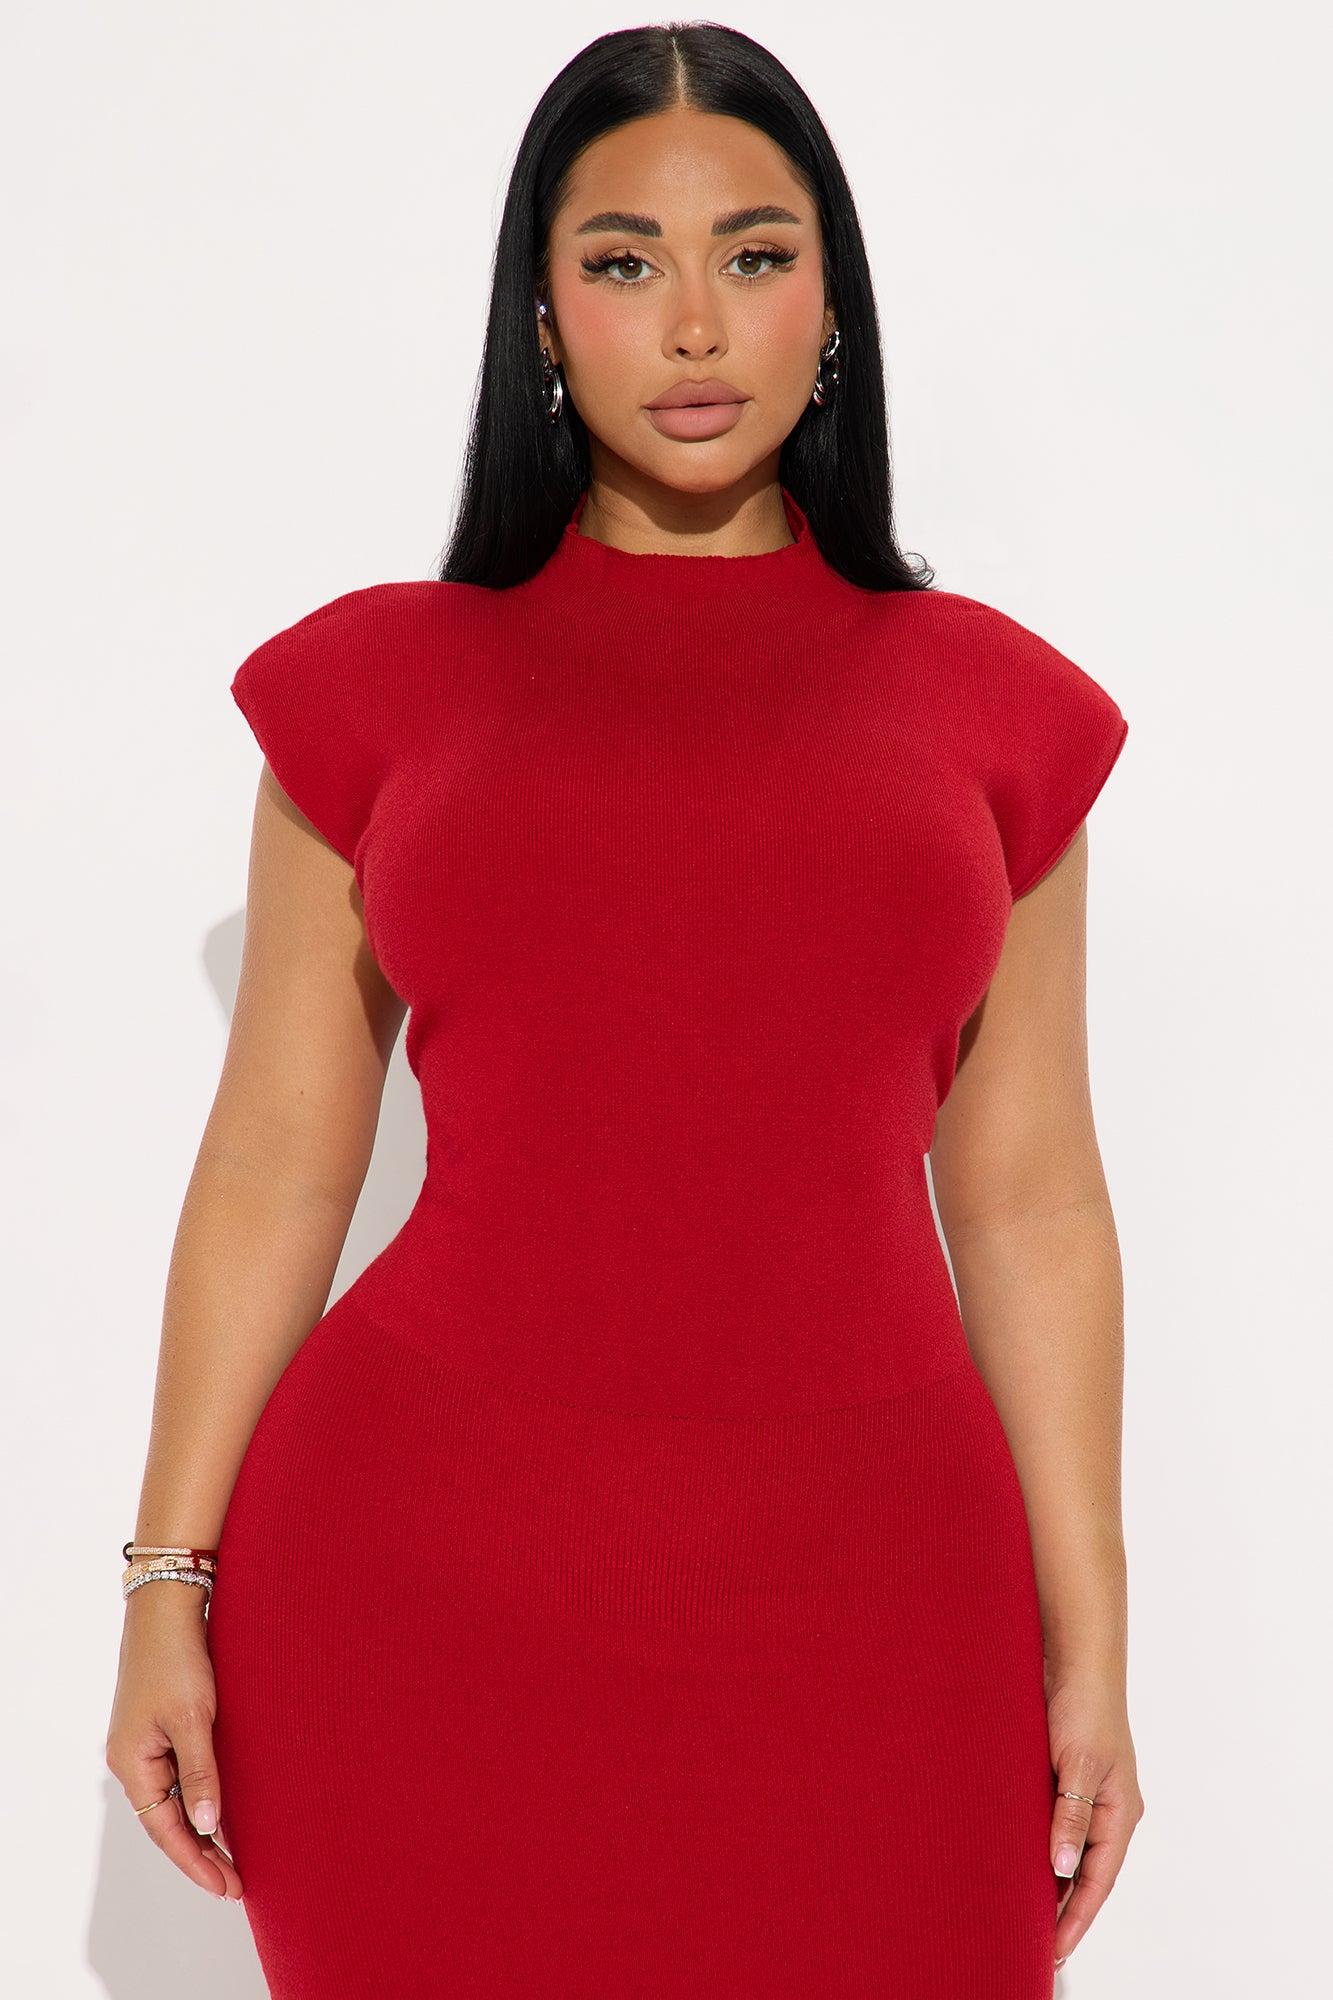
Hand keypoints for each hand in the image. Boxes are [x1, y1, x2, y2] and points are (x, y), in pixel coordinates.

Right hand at [104, 1584, 243, 1900]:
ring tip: (233, 1859)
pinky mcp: (160, 1729)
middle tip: (236, 1883)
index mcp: (134, 1764)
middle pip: (167, 1822)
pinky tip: (221, 1812)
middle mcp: (134, 1761)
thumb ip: (200, 1774)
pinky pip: (179, 1777)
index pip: (165, 1830)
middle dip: (200, 1854)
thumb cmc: (177, 1659)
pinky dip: (199, 1799)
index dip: (196, 1861)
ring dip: (201, 1829)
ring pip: (173, 1802)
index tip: (226, 1886)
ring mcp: (146, 1746)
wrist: (166, 1609)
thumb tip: (207, 1826)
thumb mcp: (193, 1719)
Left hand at [1045, 1670, 1143, 1968]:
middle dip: (1065, 1909)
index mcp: (1119, 1812)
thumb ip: (1071, 1816)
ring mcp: (1087, 1794)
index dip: (1077, 1917)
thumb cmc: (1085, 1706)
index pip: (1098, 1880)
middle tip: (1038, 1943)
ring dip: (1052, 1880)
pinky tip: (1021, 1860)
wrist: (1075, 1659)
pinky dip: (1041, 1847)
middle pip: (1086, 1872)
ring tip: (1026, 1914)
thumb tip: (1061, 1867)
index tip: (1056, 1949)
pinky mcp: (1065, 1778)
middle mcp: (1107, 1809)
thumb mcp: (1079, 1764)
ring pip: (1070, 1850)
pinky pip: (1056, 1824)